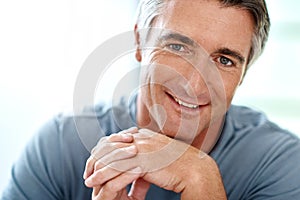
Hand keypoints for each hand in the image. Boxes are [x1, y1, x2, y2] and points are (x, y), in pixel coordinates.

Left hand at [84, 128, 225, 198]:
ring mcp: (140, 146)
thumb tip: (137, 176)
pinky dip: (101, 174)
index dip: (105, 150)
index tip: (98, 162)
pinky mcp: (140, 159)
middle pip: (109, 144)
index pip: (117, 139)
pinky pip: (114, 166)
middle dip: (96, 157)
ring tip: (88, 178)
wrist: (195, 170)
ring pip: (109, 155)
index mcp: (145, 135)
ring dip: (96, 167)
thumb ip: (146, 164)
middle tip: (88, 170)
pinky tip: (93, 181)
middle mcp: (140, 137)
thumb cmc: (180, 167)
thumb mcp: (159, 161)